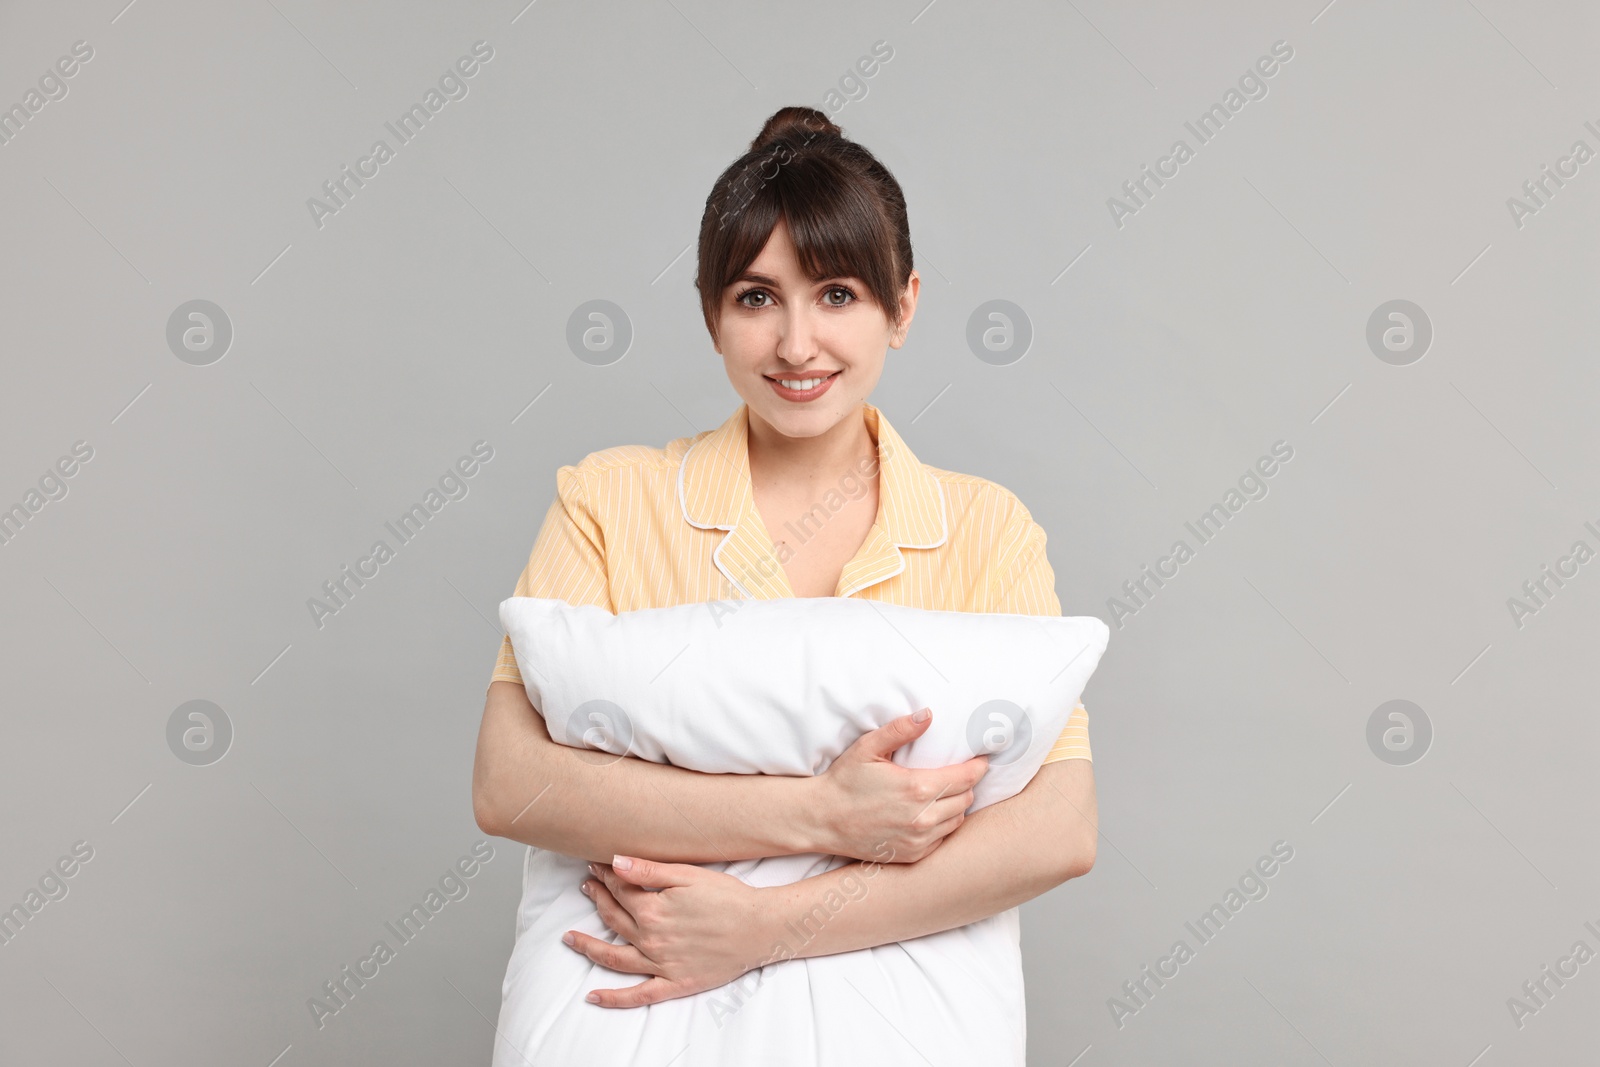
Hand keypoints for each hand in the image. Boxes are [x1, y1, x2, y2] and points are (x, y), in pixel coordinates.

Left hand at [564, 856, 774, 1007]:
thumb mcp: (689, 875)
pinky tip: (593, 997)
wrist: (760, 927)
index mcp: (653, 909)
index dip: (606, 876)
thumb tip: (615, 862)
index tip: (597, 866)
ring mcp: (661, 964)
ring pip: (614, 957)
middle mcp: (651, 939)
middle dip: (597, 899)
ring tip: (570, 938)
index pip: (620, 889)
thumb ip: (649, 870)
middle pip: (613, 918)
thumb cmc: (729, 897)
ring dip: (588, 947)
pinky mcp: (674, 984)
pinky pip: (638, 995)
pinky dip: (614, 999)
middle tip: (587, 887)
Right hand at [811, 708, 986, 863]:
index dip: (978, 767)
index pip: (967, 778)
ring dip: (956, 806)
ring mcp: (918, 840)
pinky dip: (942, 826)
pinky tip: (929, 814)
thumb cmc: (845, 781)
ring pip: (958, 820)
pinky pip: (942, 840)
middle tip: (958, 774)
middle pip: (967, 799)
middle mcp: (923, 818)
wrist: (822, 819)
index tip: (982, 760)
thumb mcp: (868, 748)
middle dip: (966, 785)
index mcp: (917, 788)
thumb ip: (900, 730)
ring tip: (943, 793)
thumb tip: (928, 715)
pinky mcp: (913, 855)